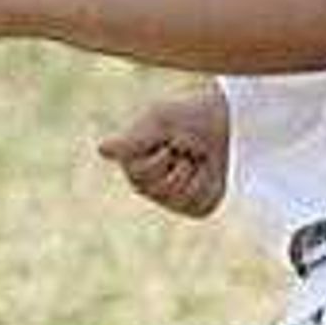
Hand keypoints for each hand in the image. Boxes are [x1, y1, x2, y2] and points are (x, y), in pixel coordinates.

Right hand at [98, 86, 231, 217]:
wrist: (223, 121)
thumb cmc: (187, 117)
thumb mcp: (159, 120)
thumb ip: (133, 140)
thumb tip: (102, 150)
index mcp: (131, 163)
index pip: (139, 172)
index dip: (159, 156)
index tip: (168, 138)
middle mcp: (145, 185)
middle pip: (154, 188)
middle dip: (175, 163)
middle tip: (183, 147)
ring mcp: (169, 199)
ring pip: (176, 197)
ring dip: (191, 172)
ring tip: (194, 157)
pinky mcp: (193, 207)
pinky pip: (197, 204)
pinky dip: (206, 185)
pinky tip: (205, 171)